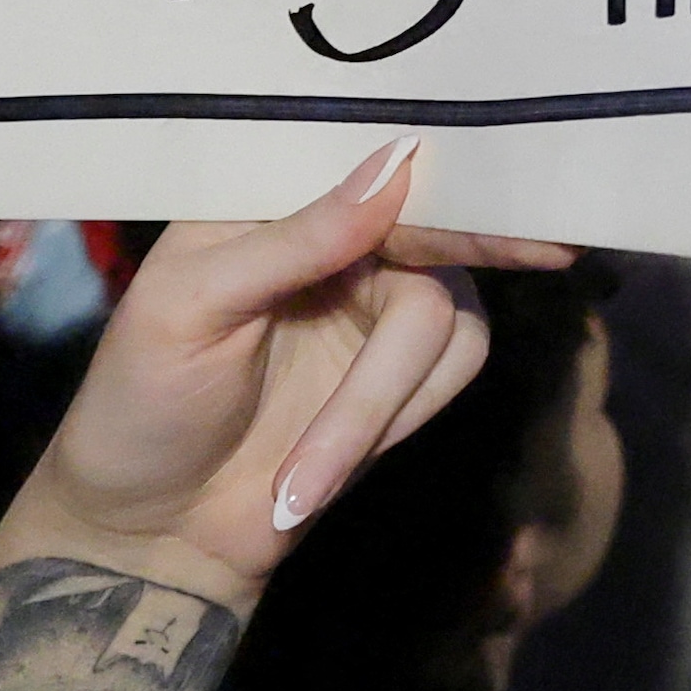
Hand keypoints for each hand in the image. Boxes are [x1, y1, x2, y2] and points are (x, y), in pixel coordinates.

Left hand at [2, 143, 573, 604]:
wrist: (153, 528)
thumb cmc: (141, 402)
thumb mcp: (189, 308)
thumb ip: (294, 239)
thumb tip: (398, 163)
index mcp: (277, 199)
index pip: (376, 161)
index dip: (446, 170)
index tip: (512, 187)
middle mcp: (346, 238)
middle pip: (437, 238)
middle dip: (457, 281)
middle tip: (549, 256)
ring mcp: (382, 304)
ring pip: (449, 322)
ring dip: (377, 408)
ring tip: (300, 478)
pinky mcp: (409, 372)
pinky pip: (455, 371)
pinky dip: (392, 425)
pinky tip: (323, 469)